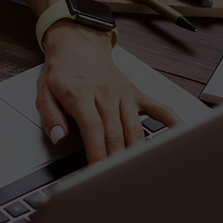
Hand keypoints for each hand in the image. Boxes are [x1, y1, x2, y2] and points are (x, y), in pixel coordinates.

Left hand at [36, 23, 179, 163]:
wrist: (79, 43)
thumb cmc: (62, 70)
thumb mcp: (44, 93)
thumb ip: (51, 117)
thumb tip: (59, 137)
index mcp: (81, 95)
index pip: (93, 129)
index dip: (97, 152)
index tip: (98, 170)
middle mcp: (106, 95)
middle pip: (115, 133)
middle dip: (116, 159)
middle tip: (115, 179)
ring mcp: (124, 94)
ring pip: (135, 128)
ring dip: (136, 152)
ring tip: (136, 171)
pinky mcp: (136, 94)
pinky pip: (158, 108)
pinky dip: (171, 122)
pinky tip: (179, 137)